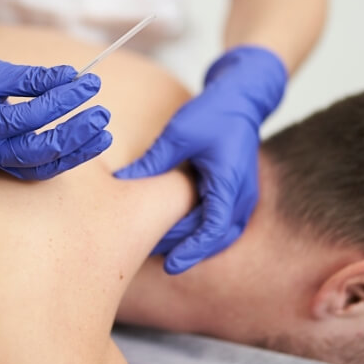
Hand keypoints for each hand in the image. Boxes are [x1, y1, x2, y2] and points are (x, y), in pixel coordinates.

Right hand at [0, 9, 111, 177]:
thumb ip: (35, 79)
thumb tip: (75, 78)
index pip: (28, 118)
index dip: (63, 101)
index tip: (90, 82)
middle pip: (37, 152)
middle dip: (74, 135)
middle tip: (102, 114)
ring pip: (37, 166)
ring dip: (72, 152)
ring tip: (102, 133)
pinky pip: (30, 165)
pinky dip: (56, 156)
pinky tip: (81, 142)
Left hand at [116, 46, 286, 272]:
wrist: (243, 98)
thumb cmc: (214, 111)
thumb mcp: (179, 133)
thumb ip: (154, 161)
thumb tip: (120, 181)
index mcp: (230, 182)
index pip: (213, 230)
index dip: (192, 250)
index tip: (170, 265)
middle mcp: (242, 194)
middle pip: (215, 238)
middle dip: (185, 248)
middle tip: (151, 255)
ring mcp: (243, 196)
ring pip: (221, 234)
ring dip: (195, 242)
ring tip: (161, 248)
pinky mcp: (237, 193)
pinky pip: (222, 223)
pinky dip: (202, 232)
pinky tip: (177, 232)